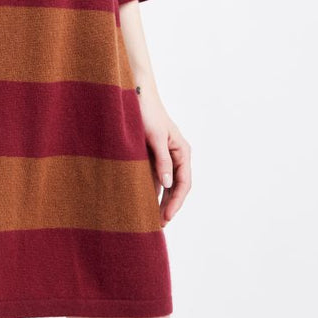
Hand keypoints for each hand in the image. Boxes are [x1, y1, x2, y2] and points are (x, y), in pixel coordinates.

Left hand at [135, 87, 190, 226]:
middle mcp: (176, 155)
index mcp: (182, 151)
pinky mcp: (151, 154)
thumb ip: (162, 160)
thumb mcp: (154, 137)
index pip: (184, 183)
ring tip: (151, 218)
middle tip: (158, 225)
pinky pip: (154, 176)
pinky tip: (143, 201)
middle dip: (169, 206)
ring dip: (160, 200)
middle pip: (176, 186)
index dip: (176, 202)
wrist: (132, 92)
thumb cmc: (146, 111)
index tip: (166, 217)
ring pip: (166, 183)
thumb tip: (168, 184)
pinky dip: (151, 189)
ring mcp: (164, 155)